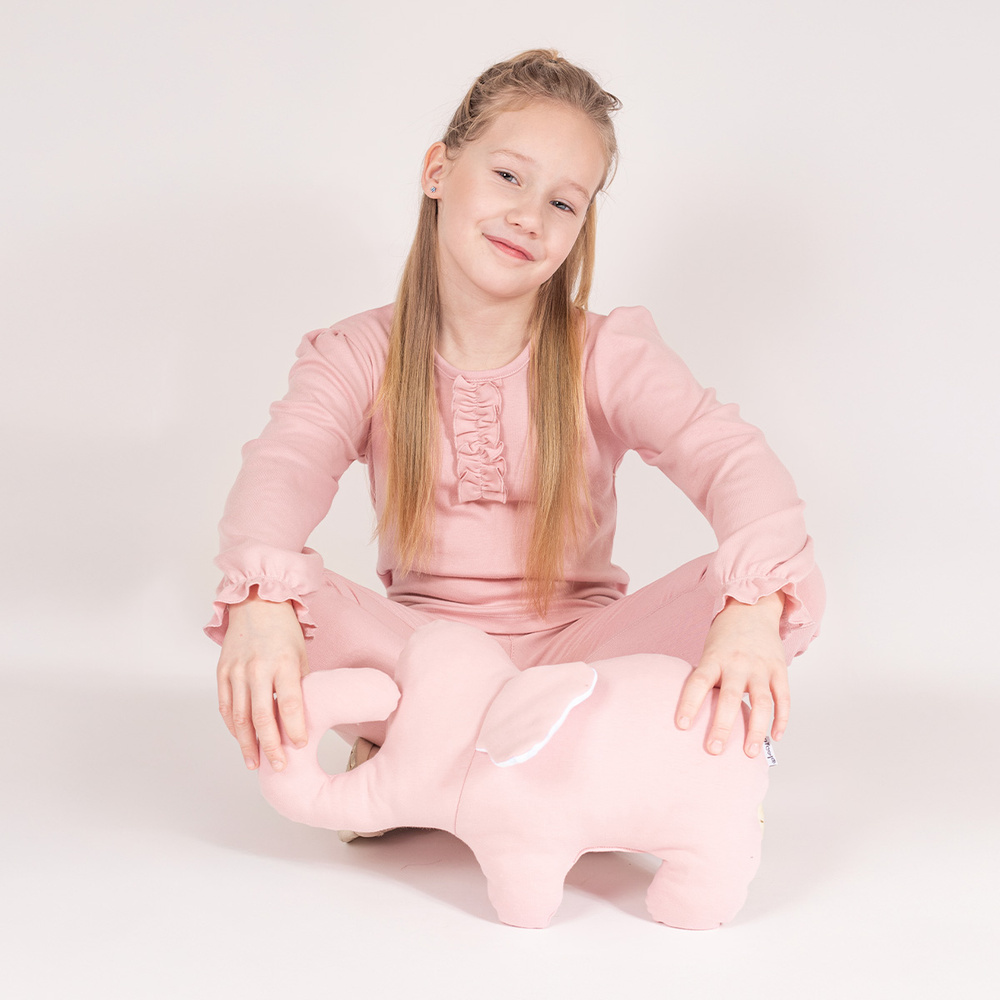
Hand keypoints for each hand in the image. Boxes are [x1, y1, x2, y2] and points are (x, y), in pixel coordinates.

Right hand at [216, 587, 308, 770]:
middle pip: (262, 717)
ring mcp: (237, 671)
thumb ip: (299, 686)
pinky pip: (226, 706)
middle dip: (270, 746)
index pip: (289, 704)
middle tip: (278, 766)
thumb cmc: (284, 631)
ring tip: (255, 763)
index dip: (294, 729)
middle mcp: (258, 668)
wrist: (256, 603)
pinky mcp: (222, 672)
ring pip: (240, 717)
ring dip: (247, 744)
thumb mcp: (301, 655)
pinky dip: (233, 726)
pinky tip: (242, 740)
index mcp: (284, 663)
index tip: (300, 746)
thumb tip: (302, 718)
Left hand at [674, 592, 787, 757]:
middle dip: (722, 726)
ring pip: (761, 702)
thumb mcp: (709, 651)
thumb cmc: (725, 636)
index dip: (689, 703)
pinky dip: (781, 719)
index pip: (699, 682)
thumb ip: (708, 679)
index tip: (681, 726)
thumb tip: (698, 713)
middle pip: (730, 697)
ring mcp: (761, 667)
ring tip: (749, 753)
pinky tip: (775, 737)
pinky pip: (783, 698)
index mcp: (715, 657)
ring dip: (755, 730)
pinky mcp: (779, 669)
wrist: (753, 607)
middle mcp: (738, 663)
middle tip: (714, 750)